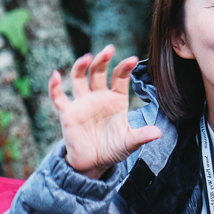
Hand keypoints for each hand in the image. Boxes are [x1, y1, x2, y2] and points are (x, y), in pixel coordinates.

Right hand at [50, 46, 161, 179]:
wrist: (94, 163)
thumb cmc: (113, 149)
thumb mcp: (129, 143)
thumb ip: (142, 136)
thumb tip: (159, 133)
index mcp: (116, 99)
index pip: (120, 78)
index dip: (125, 68)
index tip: (132, 60)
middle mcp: (99, 96)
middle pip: (99, 72)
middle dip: (103, 60)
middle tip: (109, 50)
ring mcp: (82, 102)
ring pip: (79, 78)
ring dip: (81, 66)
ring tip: (87, 58)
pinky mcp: (68, 112)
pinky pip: (59, 96)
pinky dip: (55, 86)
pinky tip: (55, 75)